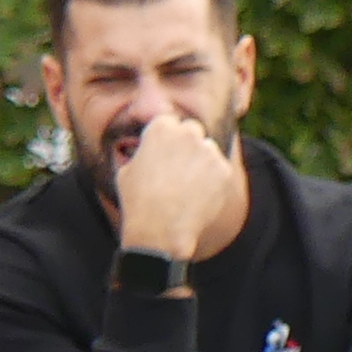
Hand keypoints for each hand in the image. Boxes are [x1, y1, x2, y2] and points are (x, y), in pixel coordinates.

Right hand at [113, 112, 235, 264]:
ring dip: (201, 162)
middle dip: (188, 144)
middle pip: (193, 130)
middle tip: (179, 168)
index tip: (165, 153)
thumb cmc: (138, 202)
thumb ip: (142, 153)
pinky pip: (219, 170)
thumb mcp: (126, 171)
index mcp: (161, 128)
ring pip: (208, 150)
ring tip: (187, 188)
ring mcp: (208, 150)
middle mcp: (187, 133)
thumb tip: (146, 152)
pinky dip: (212, 181)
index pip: (169, 122)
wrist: (160, 229)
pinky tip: (197, 197)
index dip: (166, 139)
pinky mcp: (224, 169)